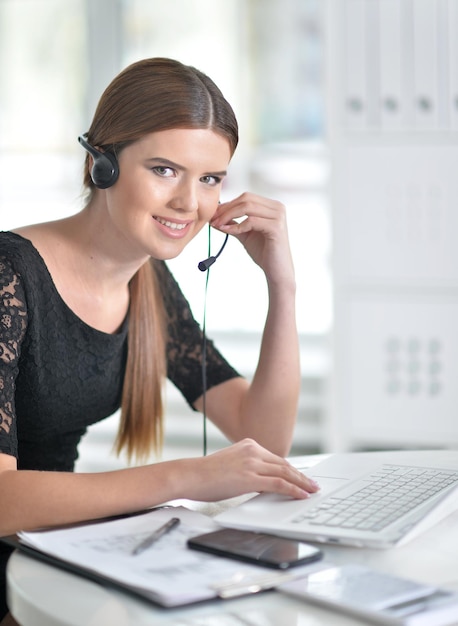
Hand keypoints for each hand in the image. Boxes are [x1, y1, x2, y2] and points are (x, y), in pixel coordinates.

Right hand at [181, 438, 319, 501]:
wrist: (190, 475)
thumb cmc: (207, 474)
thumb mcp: (232, 464)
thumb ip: (249, 468)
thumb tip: (264, 482)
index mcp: (249, 445)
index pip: (277, 459)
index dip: (292, 470)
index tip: (302, 477)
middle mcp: (252, 450)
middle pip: (284, 464)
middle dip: (301, 476)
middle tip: (313, 484)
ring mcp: (251, 463)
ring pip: (285, 473)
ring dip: (302, 483)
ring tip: (312, 490)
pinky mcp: (249, 477)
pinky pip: (278, 483)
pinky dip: (293, 489)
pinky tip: (301, 495)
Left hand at [210, 193, 294, 284]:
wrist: (277, 271)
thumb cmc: (264, 252)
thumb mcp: (245, 234)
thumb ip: (233, 224)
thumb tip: (215, 217)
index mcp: (271, 206)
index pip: (246, 197)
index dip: (228, 204)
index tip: (214, 214)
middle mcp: (277, 207)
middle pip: (246, 199)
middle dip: (226, 208)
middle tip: (213, 219)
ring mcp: (278, 216)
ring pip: (247, 207)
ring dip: (228, 215)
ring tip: (218, 225)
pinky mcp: (276, 227)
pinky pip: (251, 221)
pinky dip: (237, 226)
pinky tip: (228, 232)